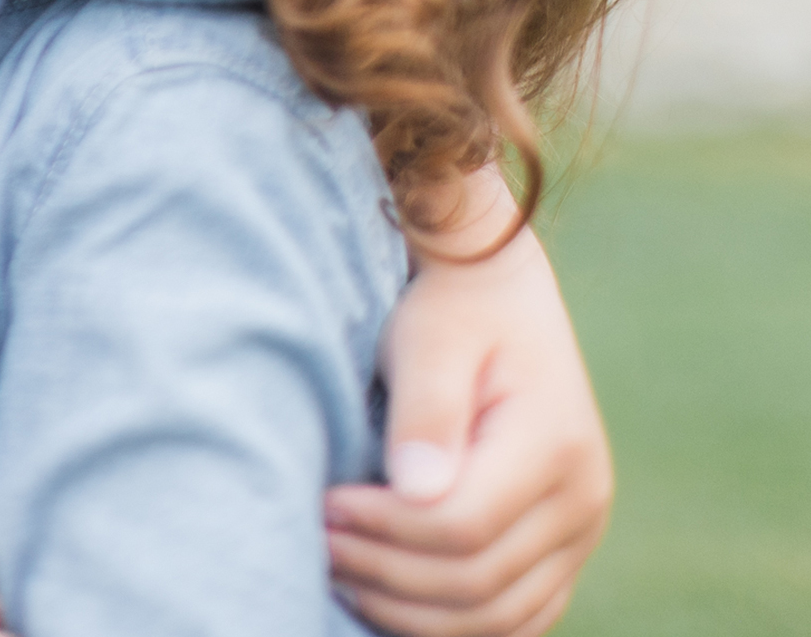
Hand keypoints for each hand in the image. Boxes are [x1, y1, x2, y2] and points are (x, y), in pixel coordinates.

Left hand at [326, 177, 610, 636]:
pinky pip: (512, 618)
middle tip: (315, 542)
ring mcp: (579, 532)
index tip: (324, 503)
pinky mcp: (560, 550)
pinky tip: (383, 597)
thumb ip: (425, 412)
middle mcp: (583, 498)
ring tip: (338, 571)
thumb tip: (415, 490)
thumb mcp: (430, 338)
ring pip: (496, 616)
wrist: (497, 296)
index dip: (384, 528)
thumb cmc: (452, 309)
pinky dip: (448, 624)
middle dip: (384, 572)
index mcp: (555, 444)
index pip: (462, 524)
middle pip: (476, 580)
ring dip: (409, 611)